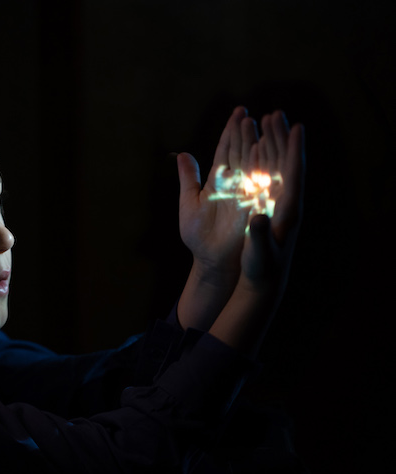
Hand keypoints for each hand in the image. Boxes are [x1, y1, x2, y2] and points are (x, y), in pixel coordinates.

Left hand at [177, 106, 259, 286]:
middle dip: (245, 131)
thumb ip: (188, 178)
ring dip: (256, 142)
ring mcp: (246, 191)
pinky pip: (261, 181)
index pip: (226, 149)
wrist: (212, 260)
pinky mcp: (254, 204)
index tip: (239, 111)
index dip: (231, 131)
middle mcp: (235, 182)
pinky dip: (264, 164)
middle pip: (241, 150)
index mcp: (218, 179)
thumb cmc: (199, 236)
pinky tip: (266, 147)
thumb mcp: (189, 203)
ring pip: (253, 161)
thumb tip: (181, 154)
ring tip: (260, 122)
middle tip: (249, 112)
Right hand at [241, 111, 304, 289]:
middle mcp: (286, 202)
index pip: (294, 175)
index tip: (297, 127)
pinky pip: (267, 175)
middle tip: (276, 114)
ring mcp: (278, 202)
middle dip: (282, 138)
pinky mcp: (268, 204)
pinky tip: (256, 145)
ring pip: (277, 165)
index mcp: (288, 211)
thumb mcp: (259, 254)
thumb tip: (257, 217)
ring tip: (266, 120)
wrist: (262, 280)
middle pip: (286, 163)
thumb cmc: (261, 268)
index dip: (295, 150)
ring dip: (272, 142)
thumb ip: (259, 236)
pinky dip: (262, 157)